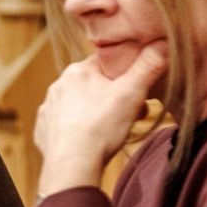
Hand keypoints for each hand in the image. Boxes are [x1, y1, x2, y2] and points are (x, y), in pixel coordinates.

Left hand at [34, 41, 167, 195]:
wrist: (72, 163)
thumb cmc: (101, 126)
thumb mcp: (132, 93)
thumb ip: (148, 67)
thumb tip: (162, 44)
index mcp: (78, 71)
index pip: (108, 62)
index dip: (128, 73)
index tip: (141, 88)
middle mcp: (58, 85)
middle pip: (96, 85)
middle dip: (117, 97)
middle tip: (135, 113)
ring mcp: (49, 108)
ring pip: (82, 104)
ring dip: (100, 113)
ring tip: (116, 129)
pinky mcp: (45, 129)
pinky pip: (67, 123)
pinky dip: (81, 129)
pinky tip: (93, 139)